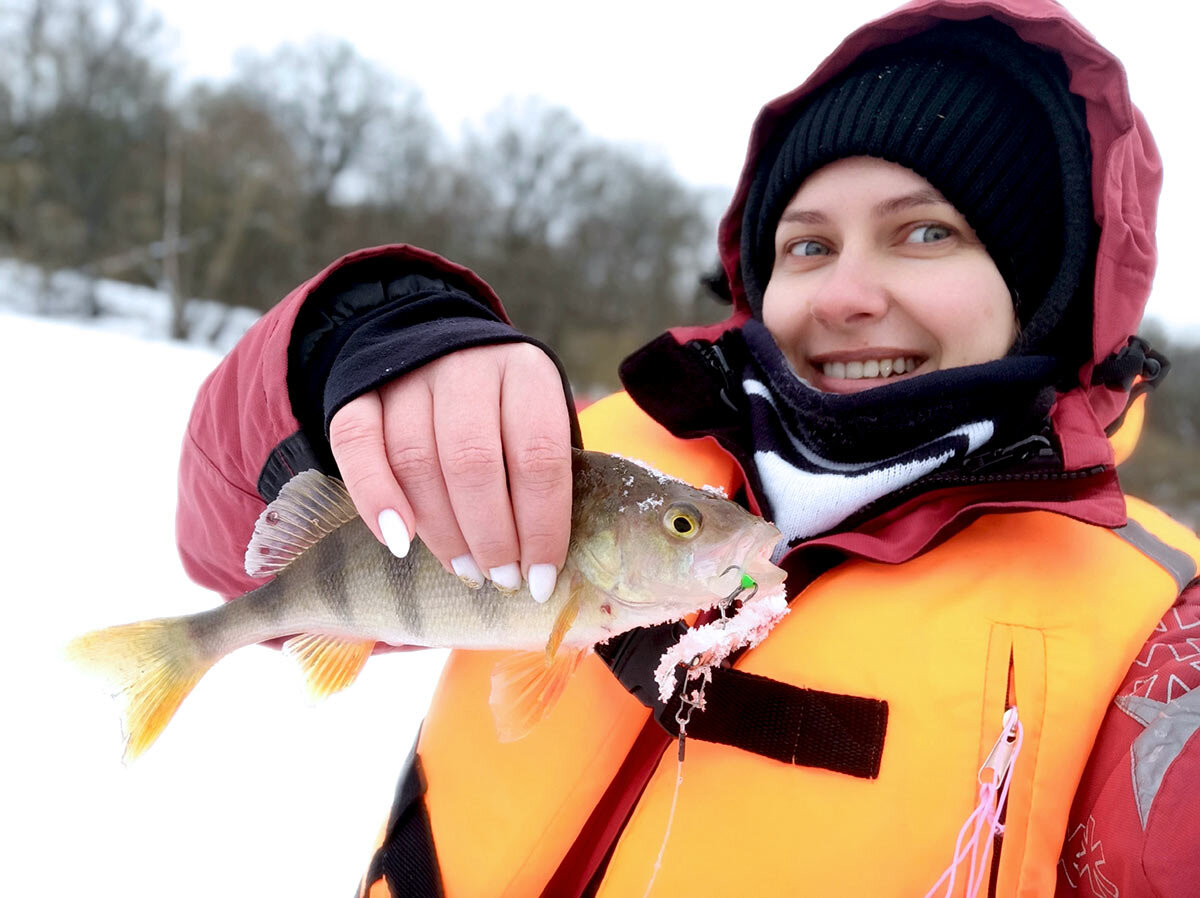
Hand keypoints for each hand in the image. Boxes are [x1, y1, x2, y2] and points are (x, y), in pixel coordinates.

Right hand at [328, 343, 572, 601]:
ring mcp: (408, 374)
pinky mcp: (358, 390)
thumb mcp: (537, 420)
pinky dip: (374, 497)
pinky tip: (399, 542)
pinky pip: (356, 444)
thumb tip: (546, 561)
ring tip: (466, 570)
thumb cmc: (501, 407)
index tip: (542, 577)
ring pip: (417, 461)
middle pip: (474, 462)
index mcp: (525, 372)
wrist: (432, 347)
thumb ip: (542, 475)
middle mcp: (466, 367)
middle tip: (502, 579)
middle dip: (491, 536)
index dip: (542, 525)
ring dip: (443, 531)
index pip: (538, 455)